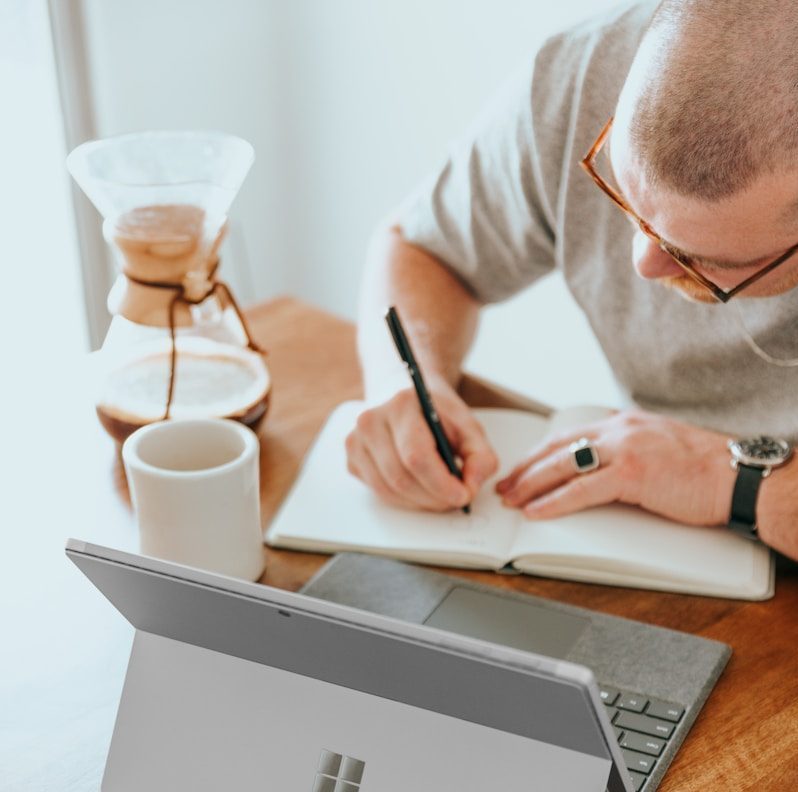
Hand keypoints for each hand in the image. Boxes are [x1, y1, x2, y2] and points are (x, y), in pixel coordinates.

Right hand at [345, 386, 498, 510]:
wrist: (410, 404)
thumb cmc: (439, 417)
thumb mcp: (470, 428)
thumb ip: (481, 457)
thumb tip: (471, 485)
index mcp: (401, 405)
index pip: (416, 456)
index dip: (441, 484)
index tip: (463, 495)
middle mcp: (371, 421)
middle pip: (401, 478)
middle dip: (434, 498)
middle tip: (456, 499)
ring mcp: (356, 441)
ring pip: (389, 491)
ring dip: (420, 502)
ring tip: (440, 495)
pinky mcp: (352, 460)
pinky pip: (379, 493)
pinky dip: (405, 500)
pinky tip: (420, 487)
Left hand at [495, 410, 736, 525]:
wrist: (738, 475)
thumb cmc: (704, 469)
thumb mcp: (657, 448)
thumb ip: (626, 453)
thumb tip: (598, 472)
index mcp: (624, 423)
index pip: (569, 435)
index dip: (540, 453)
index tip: (522, 468)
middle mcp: (619, 430)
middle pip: (557, 447)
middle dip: (526, 469)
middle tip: (504, 486)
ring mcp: (624, 449)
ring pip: (562, 465)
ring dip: (531, 484)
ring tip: (511, 500)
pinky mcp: (632, 473)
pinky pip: (581, 489)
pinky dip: (555, 501)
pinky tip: (536, 511)